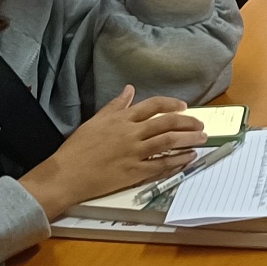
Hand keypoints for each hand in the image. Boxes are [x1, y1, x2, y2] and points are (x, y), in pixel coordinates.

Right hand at [18, 86, 205, 219]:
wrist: (65, 175)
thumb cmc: (77, 149)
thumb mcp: (95, 121)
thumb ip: (115, 106)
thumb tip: (129, 90)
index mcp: (121, 119)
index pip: (153, 106)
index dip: (171, 104)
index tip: (184, 107)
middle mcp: (130, 133)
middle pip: (166, 122)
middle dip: (187, 122)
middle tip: (199, 125)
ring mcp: (133, 153)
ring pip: (168, 141)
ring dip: (188, 139)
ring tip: (201, 139)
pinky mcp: (133, 172)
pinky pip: (161, 164)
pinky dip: (178, 160)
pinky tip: (188, 158)